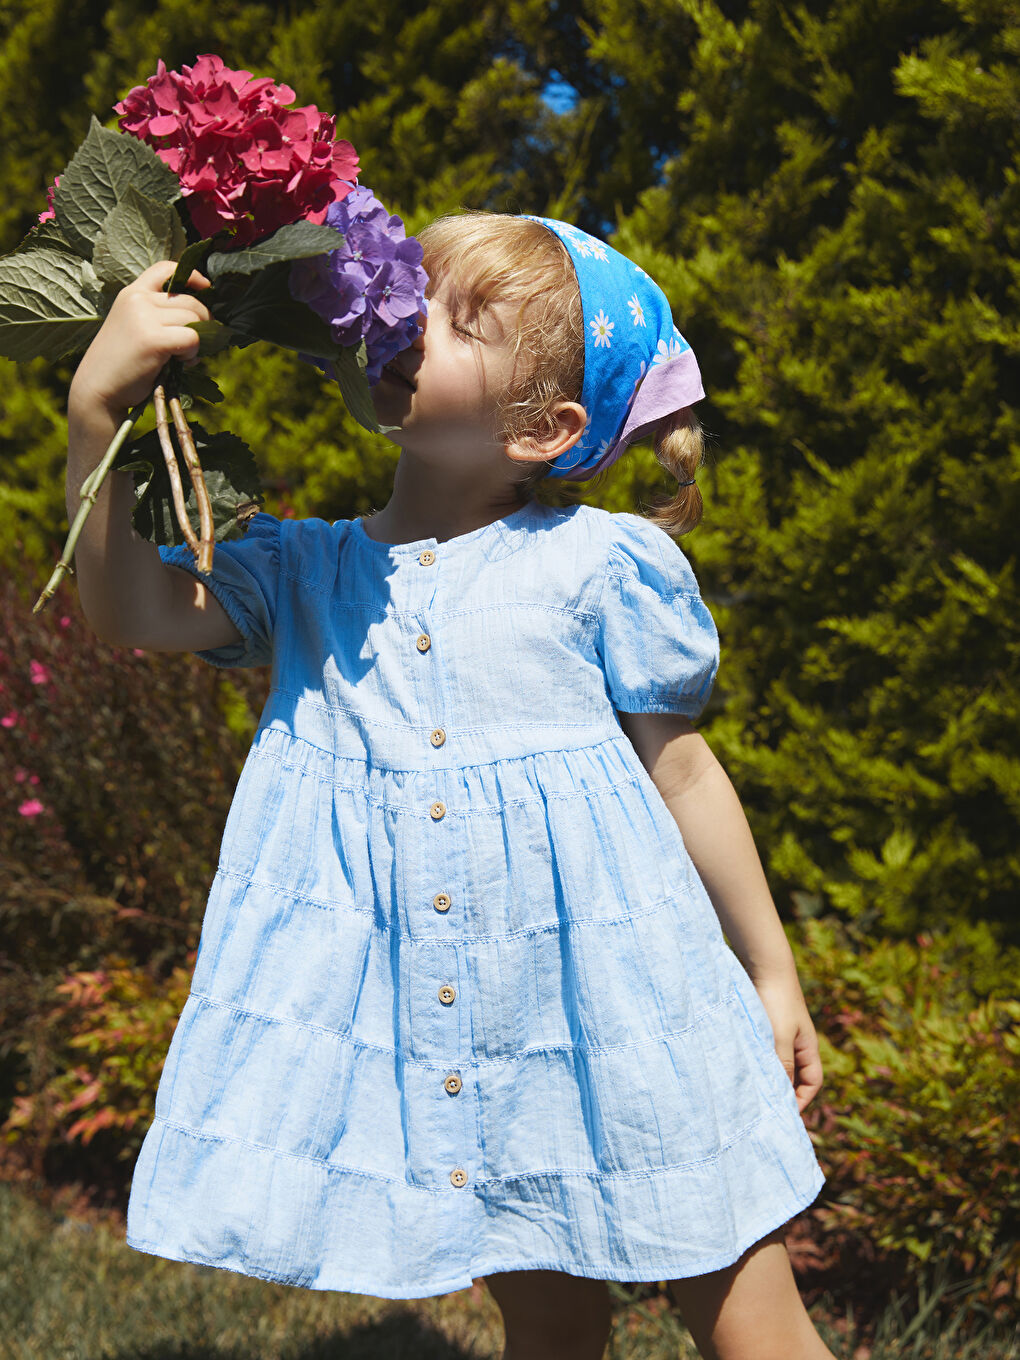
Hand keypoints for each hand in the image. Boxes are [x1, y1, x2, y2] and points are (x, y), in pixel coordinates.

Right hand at [70, 261, 211, 418]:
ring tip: (182, 357)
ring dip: (197, 341)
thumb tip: (200, 316)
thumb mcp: (134, 327)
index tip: (206, 288)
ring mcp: (144, 317)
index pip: (166, 268)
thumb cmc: (121, 364)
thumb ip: (157, 315)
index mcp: (131, 293)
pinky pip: (192, 339)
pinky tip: (181, 363)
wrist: (97, 389)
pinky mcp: (153, 339)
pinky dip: (193, 353)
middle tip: (194, 344)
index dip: (192, 275)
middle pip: (190, 301)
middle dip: (203, 323)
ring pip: (194, 319)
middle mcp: (137, 299)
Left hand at [751, 972, 823, 1114]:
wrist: (765, 964)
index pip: (811, 1082)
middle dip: (783, 1092)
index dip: (802, 1100)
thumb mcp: (780, 1037)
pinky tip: (742, 1068)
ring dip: (767, 1077)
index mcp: (808, 1047)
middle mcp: (796, 1042)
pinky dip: (756, 1061)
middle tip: (765, 1111)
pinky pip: (762, 1050)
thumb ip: (783, 1066)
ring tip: (751, 1094)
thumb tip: (782, 1095)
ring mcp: (779, 1032)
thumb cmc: (776, 1001)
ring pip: (776, 1063)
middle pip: (794, 1075)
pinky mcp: (763, 1024)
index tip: (785, 1116)